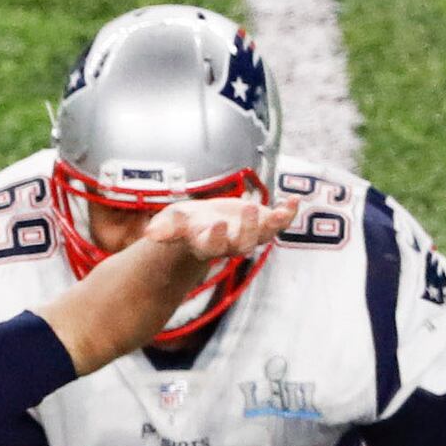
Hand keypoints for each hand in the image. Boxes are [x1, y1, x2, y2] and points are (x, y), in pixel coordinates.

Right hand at [137, 193, 298, 263]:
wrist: (204, 225)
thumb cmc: (187, 224)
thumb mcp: (171, 222)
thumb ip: (163, 230)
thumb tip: (149, 234)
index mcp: (207, 244)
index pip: (213, 246)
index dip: (216, 238)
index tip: (217, 224)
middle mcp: (231, 244)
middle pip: (244, 244)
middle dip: (248, 228)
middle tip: (248, 208)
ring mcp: (249, 235)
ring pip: (265, 235)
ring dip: (275, 223)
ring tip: (283, 209)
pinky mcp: (262, 223)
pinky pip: (279, 221)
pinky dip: (289, 212)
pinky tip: (295, 199)